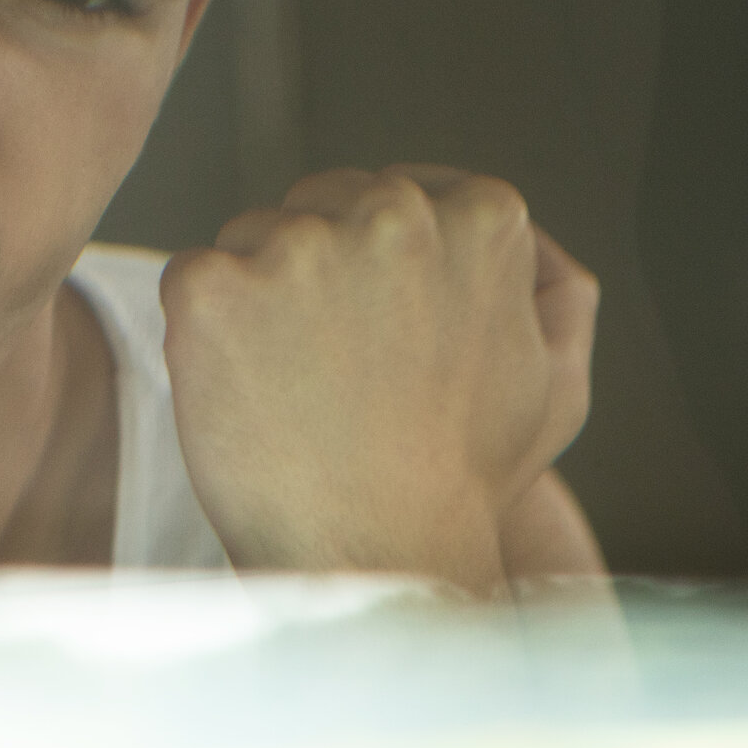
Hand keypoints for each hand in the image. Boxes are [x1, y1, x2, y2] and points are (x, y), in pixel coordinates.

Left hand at [158, 165, 598, 595]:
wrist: (378, 551)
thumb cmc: (466, 478)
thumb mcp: (554, 380)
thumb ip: (551, 289)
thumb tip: (520, 231)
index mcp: (479, 217)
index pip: (394, 196)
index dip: (375, 267)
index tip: (373, 331)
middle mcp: (390, 211)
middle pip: (319, 204)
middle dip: (316, 268)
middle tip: (328, 367)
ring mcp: (296, 245)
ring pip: (252, 236)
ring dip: (258, 294)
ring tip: (291, 386)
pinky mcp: (215, 286)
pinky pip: (193, 279)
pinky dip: (203, 329)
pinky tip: (241, 389)